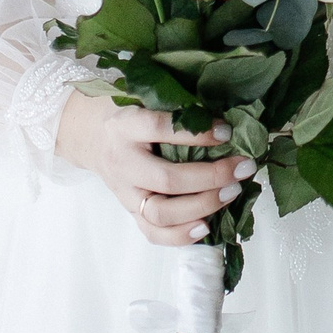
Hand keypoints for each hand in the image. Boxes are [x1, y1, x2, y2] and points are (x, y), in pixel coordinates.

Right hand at [55, 89, 256, 245]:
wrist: (89, 135)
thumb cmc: (126, 113)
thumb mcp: (142, 97)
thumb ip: (175, 104)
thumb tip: (227, 114)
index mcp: (125, 126)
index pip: (161, 129)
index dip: (196, 133)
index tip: (227, 131)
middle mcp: (122, 162)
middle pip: (167, 179)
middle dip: (211, 177)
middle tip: (243, 168)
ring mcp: (125, 192)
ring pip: (162, 212)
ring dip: (203, 205)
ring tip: (233, 192)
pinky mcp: (130, 211)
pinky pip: (153, 233)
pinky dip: (181, 236)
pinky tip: (207, 225)